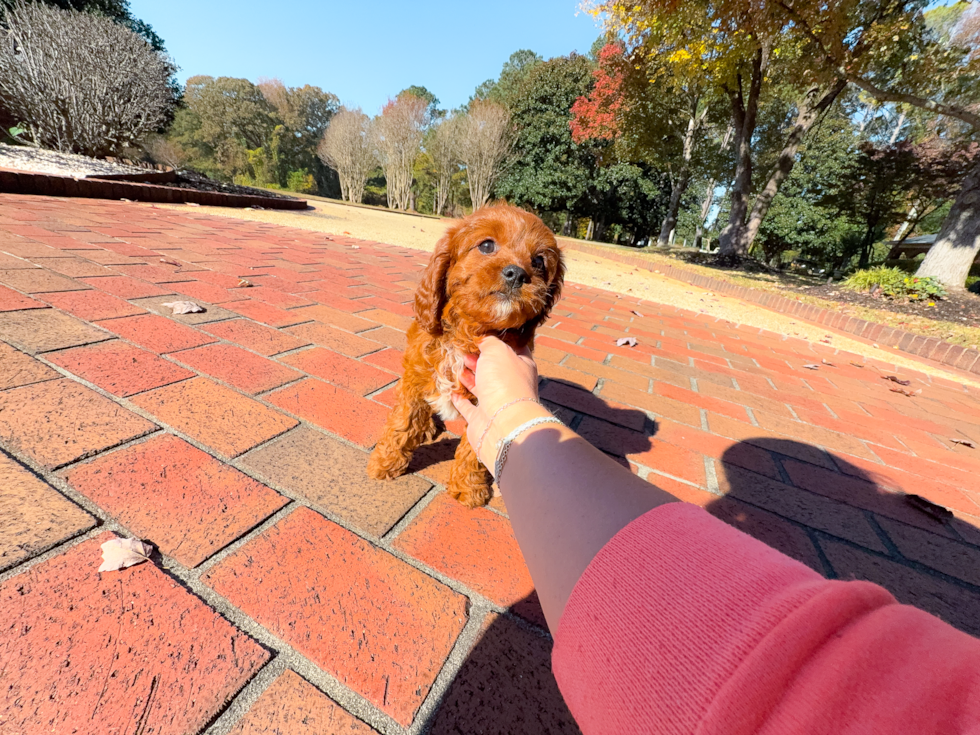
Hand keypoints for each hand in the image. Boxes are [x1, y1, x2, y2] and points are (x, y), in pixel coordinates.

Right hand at [451, 336, 540, 466]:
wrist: (502, 423)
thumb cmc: (504, 381)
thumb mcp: (497, 350)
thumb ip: (489, 341)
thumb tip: (482, 338)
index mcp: (522, 366)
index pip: (513, 349)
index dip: (500, 341)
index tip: (484, 334)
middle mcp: (511, 385)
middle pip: (494, 369)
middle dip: (480, 359)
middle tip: (464, 351)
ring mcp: (496, 403)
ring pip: (481, 387)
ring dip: (469, 377)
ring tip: (457, 366)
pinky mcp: (481, 419)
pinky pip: (468, 407)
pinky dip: (460, 399)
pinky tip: (452, 391)